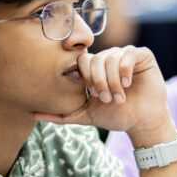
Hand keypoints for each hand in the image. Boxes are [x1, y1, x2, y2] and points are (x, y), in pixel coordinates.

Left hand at [33, 46, 172, 139]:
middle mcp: (108, 58)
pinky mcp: (142, 55)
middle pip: (95, 58)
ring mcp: (125, 55)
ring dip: (113, 81)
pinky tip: (129, 85)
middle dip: (99, 81)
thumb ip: (61, 115)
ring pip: (111, 58)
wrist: (142, 122)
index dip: (86, 77)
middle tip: (105, 99)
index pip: (82, 60)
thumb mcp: (85, 116)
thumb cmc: (116, 117)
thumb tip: (34, 114)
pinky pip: (128, 54)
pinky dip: (126, 70)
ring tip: (119, 97)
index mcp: (94, 68)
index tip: (93, 96)